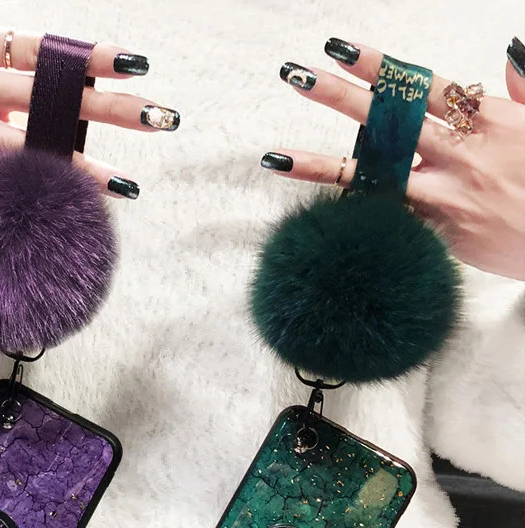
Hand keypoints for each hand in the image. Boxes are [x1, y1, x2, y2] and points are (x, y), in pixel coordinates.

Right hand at [0, 0, 177, 210]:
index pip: (40, 49)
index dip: (90, 56)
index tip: (133, 61)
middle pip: (51, 97)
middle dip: (110, 107)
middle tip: (159, 116)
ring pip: (32, 149)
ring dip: (81, 165)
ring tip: (125, 181)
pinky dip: (29, 192)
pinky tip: (62, 205)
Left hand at [262, 38, 524, 280]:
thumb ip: (524, 86)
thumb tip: (508, 53)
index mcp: (484, 117)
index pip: (418, 84)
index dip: (376, 65)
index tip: (338, 50)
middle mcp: (457, 151)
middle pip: (385, 118)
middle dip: (336, 95)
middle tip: (296, 77)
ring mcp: (443, 194)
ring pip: (370, 174)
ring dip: (317, 164)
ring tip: (274, 157)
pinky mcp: (436, 231)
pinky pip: (384, 218)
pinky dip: (348, 212)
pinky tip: (309, 210)